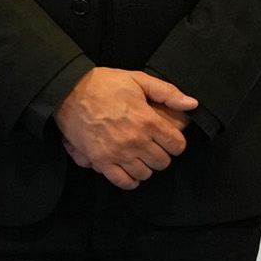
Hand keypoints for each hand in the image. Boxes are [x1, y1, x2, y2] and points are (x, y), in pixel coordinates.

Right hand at [53, 67, 197, 190]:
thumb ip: (167, 92)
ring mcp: (118, 153)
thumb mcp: (137, 79)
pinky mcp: (101, 160)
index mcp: (148, 120)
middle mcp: (136, 140)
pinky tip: (128, 170)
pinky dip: (129, 180)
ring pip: (145, 174)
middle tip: (151, 145)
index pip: (177, 145)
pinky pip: (123, 181)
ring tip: (138, 156)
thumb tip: (192, 104)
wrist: (68, 90)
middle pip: (163, 162)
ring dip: (145, 166)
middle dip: (160, 154)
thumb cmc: (103, 83)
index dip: (174, 142)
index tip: (166, 138)